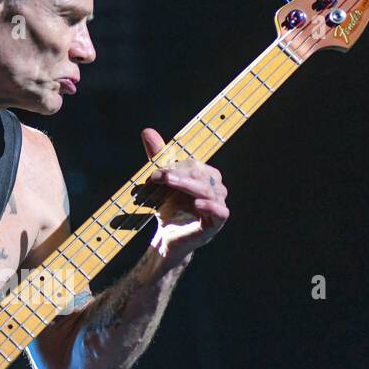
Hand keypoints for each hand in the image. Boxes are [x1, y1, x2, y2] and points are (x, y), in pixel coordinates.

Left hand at [140, 127, 229, 266]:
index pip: (193, 165)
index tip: (155, 172)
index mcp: (205, 175)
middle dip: (179, 174)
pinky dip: (210, 206)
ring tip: (170, 183)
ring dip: (188, 185)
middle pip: (201, 175)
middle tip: (159, 176)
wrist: (168, 238)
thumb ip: (158, 157)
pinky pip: (220, 211)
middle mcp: (216, 187)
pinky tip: (197, 203)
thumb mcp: (161, 182)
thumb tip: (147, 131)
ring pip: (208, 190)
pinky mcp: (217, 222)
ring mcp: (218, 204)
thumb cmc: (169, 208)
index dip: (174, 166)